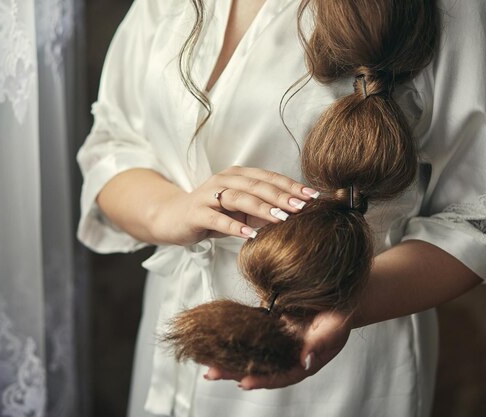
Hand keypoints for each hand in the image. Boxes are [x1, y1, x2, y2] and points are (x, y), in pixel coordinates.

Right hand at [152, 165, 317, 245]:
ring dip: (262, 208)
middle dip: (282, 196)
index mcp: (238, 175)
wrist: (172, 217)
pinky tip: (248, 235)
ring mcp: (208, 195)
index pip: (269, 178)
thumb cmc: (212, 213)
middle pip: (257, 185)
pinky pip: (217, 218)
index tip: (313, 196)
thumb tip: (295, 214)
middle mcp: (224, 180)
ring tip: (281, 219)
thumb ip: (263, 210)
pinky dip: (234, 226)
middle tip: (303, 206)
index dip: (291, 186)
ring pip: (238, 198)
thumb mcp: (241, 211)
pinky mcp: (196, 212)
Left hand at [203, 310, 352, 389]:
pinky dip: (233, 330)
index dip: (262, 380)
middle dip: (233, 370)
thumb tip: (305, 359)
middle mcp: (285, 354)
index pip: (280, 376)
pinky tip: (217, 332)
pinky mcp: (269, 322)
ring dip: (228, 353)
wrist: (338, 297)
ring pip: (249, 349)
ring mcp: (275, 339)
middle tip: (211, 372)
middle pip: (257, 366)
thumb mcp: (334, 329)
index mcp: (301, 362)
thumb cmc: (340, 316)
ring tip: (205, 357)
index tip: (244, 382)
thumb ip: (320, 344)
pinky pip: (249, 328)